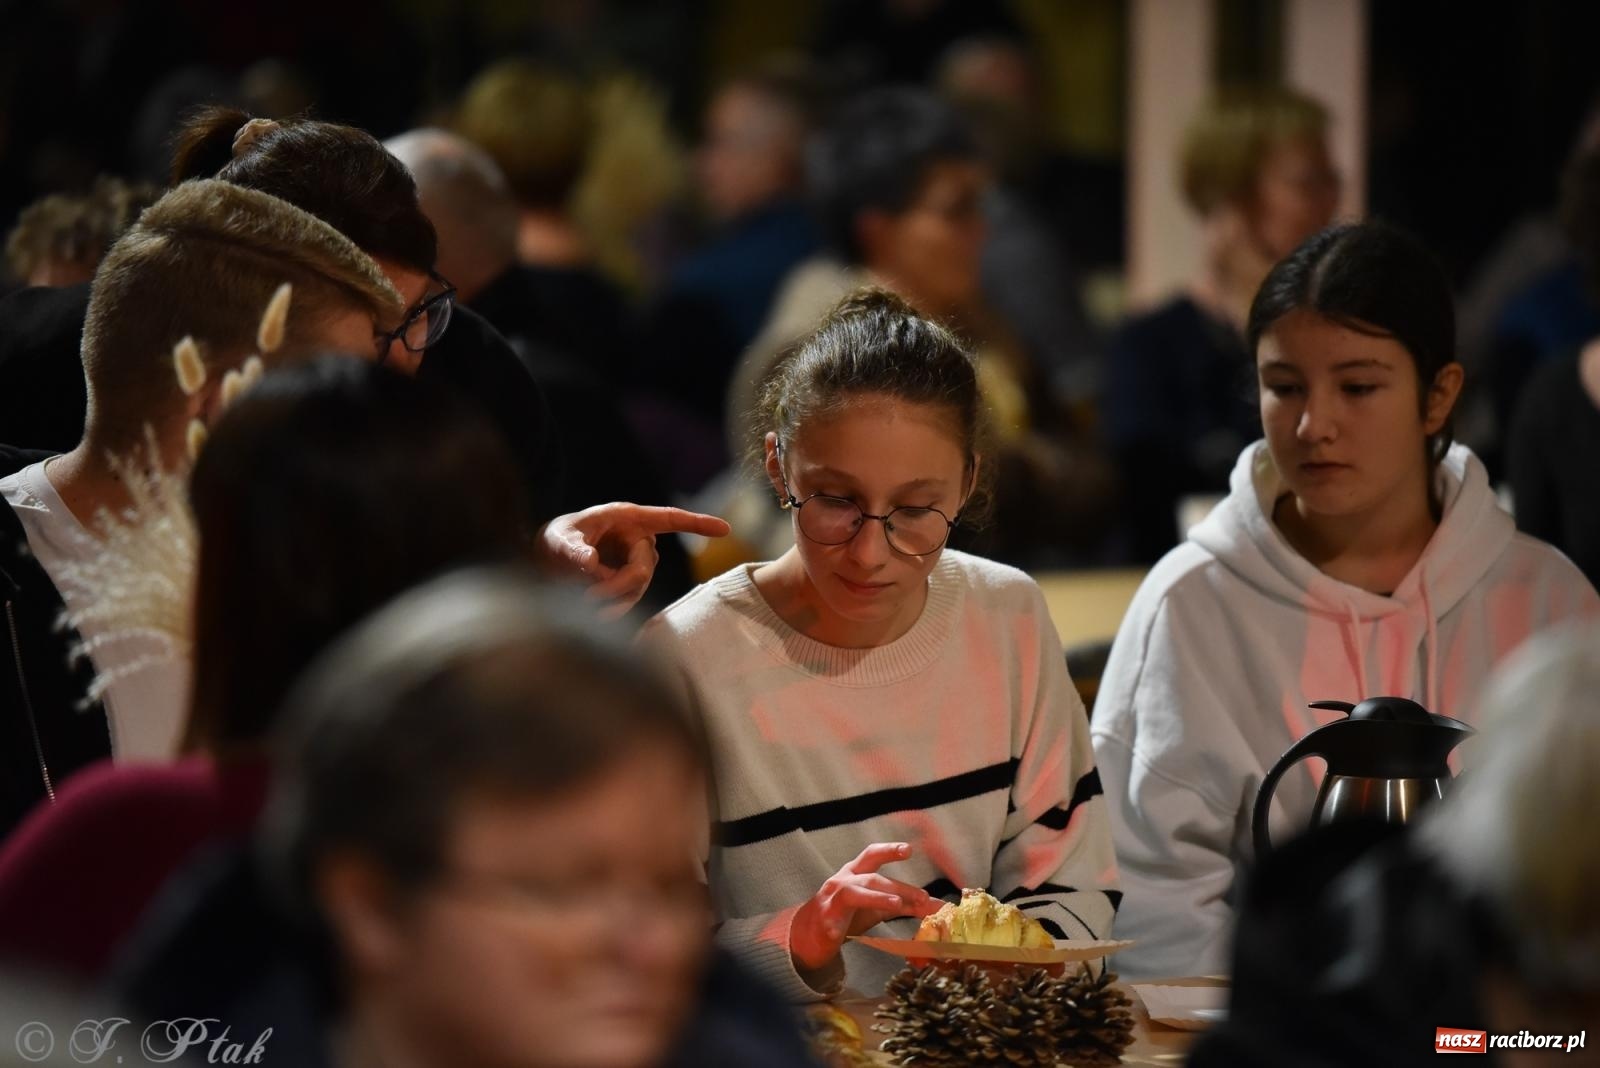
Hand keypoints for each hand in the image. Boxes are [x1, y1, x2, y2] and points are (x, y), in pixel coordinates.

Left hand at [538, 503, 730, 617]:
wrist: (549, 561)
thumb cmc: (556, 540)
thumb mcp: (558, 540)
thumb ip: (571, 549)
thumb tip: (589, 562)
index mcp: (627, 518)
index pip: (669, 519)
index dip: (697, 524)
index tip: (725, 530)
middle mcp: (637, 538)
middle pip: (643, 567)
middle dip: (617, 585)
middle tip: (587, 596)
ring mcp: (637, 561)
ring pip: (638, 586)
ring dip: (613, 598)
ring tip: (582, 601)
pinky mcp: (631, 582)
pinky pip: (632, 598)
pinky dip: (614, 607)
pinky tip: (595, 612)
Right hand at [789, 843, 940, 973]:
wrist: (810, 933)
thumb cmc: (846, 915)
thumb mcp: (876, 907)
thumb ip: (903, 904)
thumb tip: (935, 906)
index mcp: (856, 874)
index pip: (873, 856)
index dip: (890, 850)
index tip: (909, 849)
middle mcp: (843, 881)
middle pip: (872, 878)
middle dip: (898, 886)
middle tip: (922, 897)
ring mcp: (830, 900)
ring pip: (853, 893)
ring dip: (876, 898)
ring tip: (895, 904)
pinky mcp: (823, 921)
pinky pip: (829, 922)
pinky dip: (834, 927)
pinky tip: (838, 934)